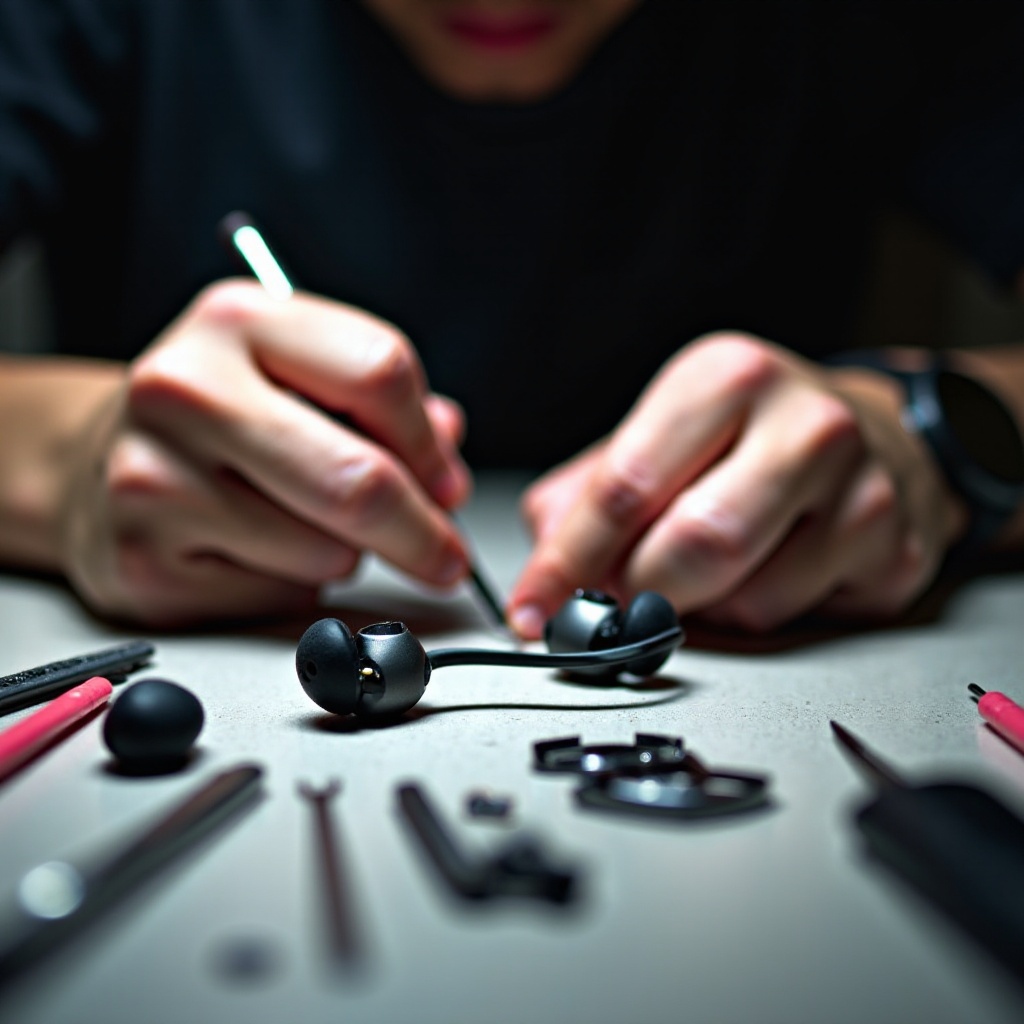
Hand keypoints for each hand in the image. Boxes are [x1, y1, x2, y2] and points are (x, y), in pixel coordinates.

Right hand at [57, 281, 471, 625]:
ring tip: (300, 527)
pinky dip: (294, 588)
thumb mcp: (292, 375)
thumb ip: (379, 406)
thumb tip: (447, 458)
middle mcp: (187, 390)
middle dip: (424, 534)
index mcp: (239, 320)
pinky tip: (254, 553)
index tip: (447, 485)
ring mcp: (155, 477)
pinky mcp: (145, 561)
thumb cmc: (214, 419)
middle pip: (360, 480)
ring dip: (345, 556)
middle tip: (445, 557)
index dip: (432, 444)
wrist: (90, 464)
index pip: (381, 372)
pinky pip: (278, 597)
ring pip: (327, 551)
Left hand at [507, 332, 968, 636]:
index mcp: (728, 378)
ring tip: (711, 565)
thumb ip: (588, 492)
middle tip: (618, 599)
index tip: (535, 607)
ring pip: (744, 600)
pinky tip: (767, 569)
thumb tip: (545, 557)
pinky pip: (793, 621)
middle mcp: (805, 424)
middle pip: (691, 546)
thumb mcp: (664, 434)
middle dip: (637, 591)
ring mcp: (863, 489)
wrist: (878, 435)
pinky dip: (754, 613)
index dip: (568, 560)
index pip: (627, 485)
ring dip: (702, 606)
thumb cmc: (753, 436)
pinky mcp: (895, 551)